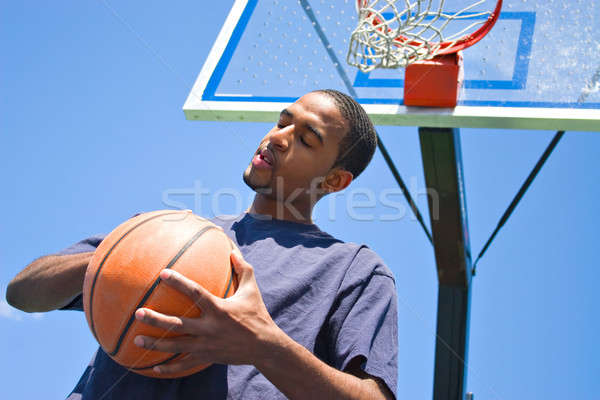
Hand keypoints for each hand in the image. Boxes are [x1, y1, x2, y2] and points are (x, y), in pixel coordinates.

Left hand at [133, 249, 283, 374]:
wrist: (265, 346)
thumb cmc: (257, 314)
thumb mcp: (252, 290)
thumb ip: (243, 269)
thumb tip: (232, 250)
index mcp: (219, 309)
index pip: (195, 293)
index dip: (179, 282)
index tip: (162, 274)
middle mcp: (210, 328)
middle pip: (178, 324)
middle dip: (156, 319)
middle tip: (138, 313)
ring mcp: (208, 345)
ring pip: (177, 346)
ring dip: (156, 343)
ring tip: (137, 339)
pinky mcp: (208, 358)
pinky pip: (185, 365)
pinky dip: (170, 368)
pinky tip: (154, 368)